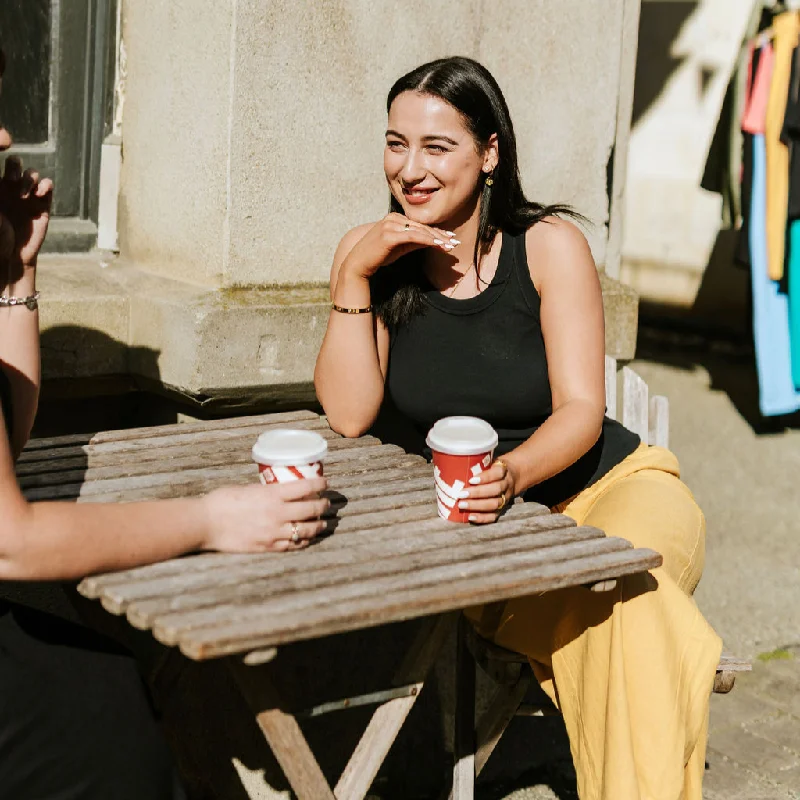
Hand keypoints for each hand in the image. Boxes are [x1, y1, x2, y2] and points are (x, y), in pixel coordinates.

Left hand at [0, 156, 52, 275]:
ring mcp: (28, 195)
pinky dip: (46, 185)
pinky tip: (40, 194)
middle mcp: (11, 188)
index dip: (1, 153)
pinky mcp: (43, 204)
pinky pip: (47, 186)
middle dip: (15, 165)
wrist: (13, 256)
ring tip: (25, 196)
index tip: (5, 167)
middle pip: (14, 163)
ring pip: (31, 173)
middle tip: (12, 179)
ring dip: (29, 179)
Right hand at [203, 476, 329, 551]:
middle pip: (311, 509)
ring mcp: (274, 533)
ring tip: (322, 522)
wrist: (205, 524)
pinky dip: (304, 541)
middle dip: (323, 505)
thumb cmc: (222, 501)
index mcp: (272, 495)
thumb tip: (280, 490)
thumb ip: (266, 491)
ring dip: (318, 525)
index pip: (306, 487)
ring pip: (306, 530)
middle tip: (326, 503)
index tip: (325, 483)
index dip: (320, 485)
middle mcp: (277, 514)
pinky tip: (307, 538)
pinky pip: (293, 545)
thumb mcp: (248, 489)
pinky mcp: (268, 547)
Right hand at [342, 212, 458, 278]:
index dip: (437, 232)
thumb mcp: (400, 248)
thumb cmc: (378, 257)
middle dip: (441, 235)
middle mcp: (393, 218)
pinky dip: (428, 240)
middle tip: (456, 242)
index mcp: (395, 218)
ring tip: (450, 245)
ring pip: (420, 230)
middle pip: (422, 226)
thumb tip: (433, 241)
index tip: (451, 238)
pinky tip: (438, 245)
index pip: (420, 225)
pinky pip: (414, 236)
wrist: (358, 264)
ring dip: (437, 238)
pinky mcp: (390, 234)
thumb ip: (415, 242)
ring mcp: (391, 224)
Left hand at [456, 459, 518, 523]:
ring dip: (477, 505)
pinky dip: (482, 518)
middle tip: (461, 494)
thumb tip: (452, 466)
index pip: (497, 473)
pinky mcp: (502, 509)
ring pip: (495, 504)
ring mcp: (505, 498)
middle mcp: (506, 484)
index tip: (471, 479)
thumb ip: (476, 465)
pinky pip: (494, 516)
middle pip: (495, 490)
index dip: (485, 477)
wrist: (512, 476)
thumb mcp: (489, 462)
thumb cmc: (492, 468)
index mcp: (503, 470)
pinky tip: (470, 517)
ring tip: (461, 505)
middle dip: (477, 493)